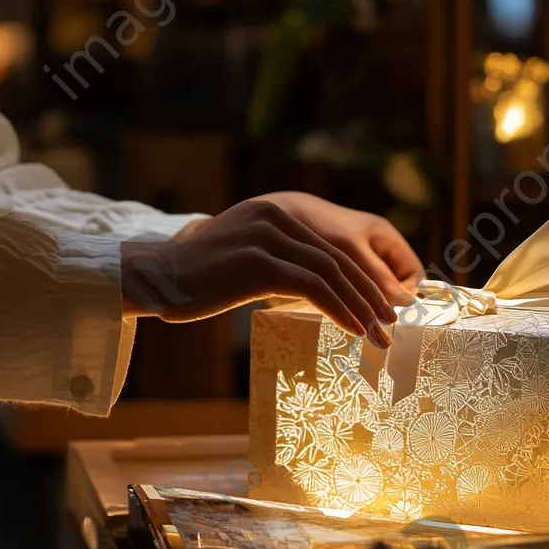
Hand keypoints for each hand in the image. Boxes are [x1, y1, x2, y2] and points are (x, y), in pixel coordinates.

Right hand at [120, 199, 399, 344]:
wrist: (156, 278)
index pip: (334, 246)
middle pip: (340, 258)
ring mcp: (268, 236)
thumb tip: (318, 290)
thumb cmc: (200, 280)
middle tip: (392, 324)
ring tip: (380, 335)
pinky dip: (339, 309)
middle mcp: (278, 216)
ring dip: (361, 307)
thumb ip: (280, 262)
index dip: (364, 278)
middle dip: (370, 294)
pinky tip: (354, 330)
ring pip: (331, 273)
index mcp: (278, 213)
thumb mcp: (246, 260)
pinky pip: (312, 287)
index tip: (383, 306)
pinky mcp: (259, 261)